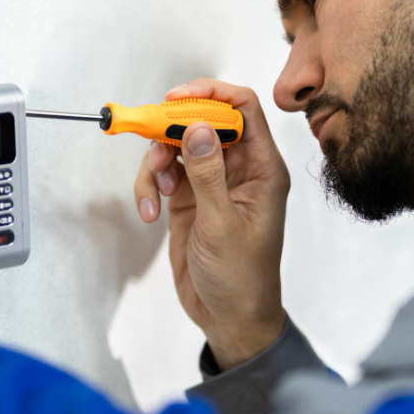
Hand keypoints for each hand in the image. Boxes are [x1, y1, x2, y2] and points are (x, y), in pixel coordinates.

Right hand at [134, 79, 289, 370]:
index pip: (243, 109)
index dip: (211, 94)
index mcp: (262, 169)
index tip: (177, 99)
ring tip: (156, 192)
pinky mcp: (189, 199)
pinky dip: (150, 186)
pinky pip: (164, 174)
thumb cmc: (242, 279)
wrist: (229, 319)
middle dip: (173, 129)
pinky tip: (151, 212)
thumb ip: (208, 174)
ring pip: (177, 147)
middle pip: (203, 122)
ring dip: (157, 163)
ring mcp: (211, 183)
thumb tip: (198, 127)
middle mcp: (239, 170)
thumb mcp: (222, 225)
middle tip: (152, 138)